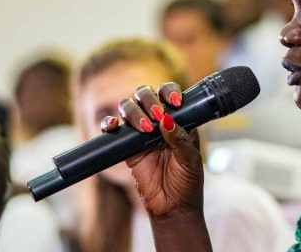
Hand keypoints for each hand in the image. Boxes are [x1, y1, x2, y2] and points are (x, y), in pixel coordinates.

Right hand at [100, 82, 205, 217]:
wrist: (172, 208)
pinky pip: (115, 130)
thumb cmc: (187, 184)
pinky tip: (113, 126)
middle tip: (157, 115)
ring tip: (144, 129)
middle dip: (149, 100)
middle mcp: (159, 123)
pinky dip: (110, 124)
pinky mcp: (127, 148)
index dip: (170, 92)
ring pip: (129, 108)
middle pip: (146, 96)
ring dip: (133, 112)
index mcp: (178, 122)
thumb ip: (180, 139)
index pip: (171, 96)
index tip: (174, 101)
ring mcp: (141, 134)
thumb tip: (166, 119)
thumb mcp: (190, 160)